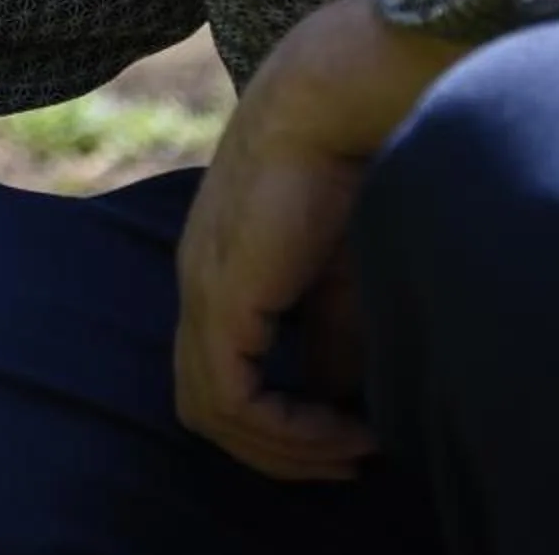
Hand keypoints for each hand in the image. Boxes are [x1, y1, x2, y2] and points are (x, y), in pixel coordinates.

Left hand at [173, 0, 464, 480]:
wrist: (334, 100)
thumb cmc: (352, 168)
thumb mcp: (347, 275)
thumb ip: (334, 338)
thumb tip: (340, 403)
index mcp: (224, 275)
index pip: (224, 375)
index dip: (286, 423)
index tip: (358, 436)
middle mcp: (200, 287)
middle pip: (209, 403)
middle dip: (283, 449)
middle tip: (354, 459)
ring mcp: (202, 291)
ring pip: (212, 409)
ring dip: (287, 447)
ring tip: (358, 448)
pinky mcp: (219, 295)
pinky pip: (227, 397)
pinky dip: (285, 429)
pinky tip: (345, 428)